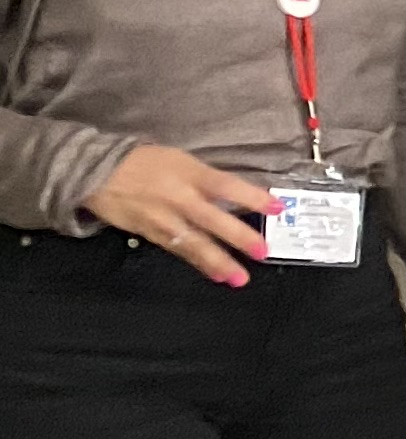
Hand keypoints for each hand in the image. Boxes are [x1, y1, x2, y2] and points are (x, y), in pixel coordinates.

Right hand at [81, 145, 270, 283]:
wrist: (95, 171)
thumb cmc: (143, 162)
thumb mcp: (181, 160)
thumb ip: (208, 180)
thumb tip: (237, 197)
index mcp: (190, 173)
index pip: (227, 186)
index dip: (253, 197)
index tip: (277, 207)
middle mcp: (178, 197)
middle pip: (213, 219)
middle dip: (239, 237)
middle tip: (263, 251)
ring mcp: (163, 217)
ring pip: (194, 243)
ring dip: (218, 262)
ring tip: (239, 278)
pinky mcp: (148, 233)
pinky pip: (177, 249)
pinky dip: (197, 263)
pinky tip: (214, 274)